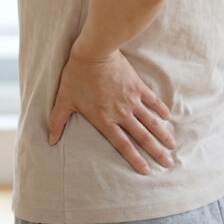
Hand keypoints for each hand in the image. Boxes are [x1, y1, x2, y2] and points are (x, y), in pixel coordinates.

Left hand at [48, 47, 175, 174]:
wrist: (94, 52)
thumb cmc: (77, 76)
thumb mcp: (64, 100)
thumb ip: (57, 121)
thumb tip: (51, 140)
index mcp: (105, 120)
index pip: (123, 145)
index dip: (135, 159)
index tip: (146, 171)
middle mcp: (121, 113)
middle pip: (142, 136)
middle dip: (156, 152)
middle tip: (168, 163)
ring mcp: (132, 100)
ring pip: (151, 121)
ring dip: (163, 134)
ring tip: (173, 146)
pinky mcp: (137, 86)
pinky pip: (152, 101)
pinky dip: (161, 110)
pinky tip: (168, 118)